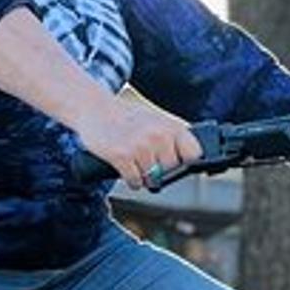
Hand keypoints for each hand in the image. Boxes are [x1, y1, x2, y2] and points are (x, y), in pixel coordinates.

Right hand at [75, 98, 203, 189]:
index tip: (179, 164)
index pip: (194, 154)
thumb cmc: (127, 116)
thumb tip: (191, 161)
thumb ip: (173, 138)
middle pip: (171, 171)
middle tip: (149, 162)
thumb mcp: (157, 120)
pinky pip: (135, 181)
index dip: (186, 162)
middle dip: (161, 171)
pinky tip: (127, 169)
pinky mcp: (122, 155)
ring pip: (153, 179)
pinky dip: (131, 180)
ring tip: (136, 163)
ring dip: (144, 176)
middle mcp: (159, 135)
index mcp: (171, 126)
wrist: (95, 107)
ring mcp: (140, 146)